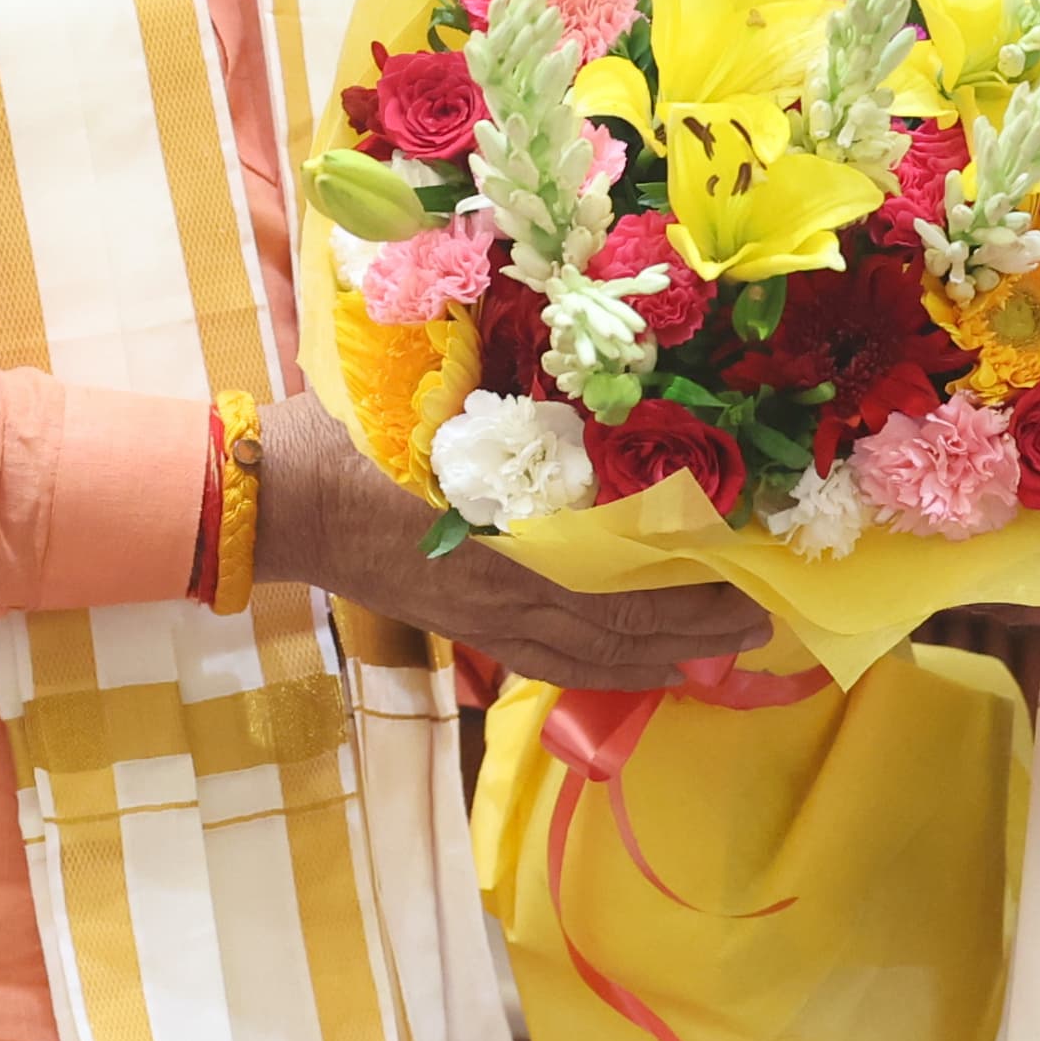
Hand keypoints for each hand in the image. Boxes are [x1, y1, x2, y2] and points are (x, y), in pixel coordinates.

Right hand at [250, 394, 774, 689]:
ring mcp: (480, 619)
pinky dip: (608, 669)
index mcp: (499, 539)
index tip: (742, 563)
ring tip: (726, 649)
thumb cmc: (353, 434)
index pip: (613, 578)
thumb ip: (513, 399)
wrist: (277, 496)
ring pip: (588, 656)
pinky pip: (550, 661)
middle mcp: (500, 593)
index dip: (681, 582)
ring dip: (662, 656)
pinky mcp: (464, 628)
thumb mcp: (436, 402)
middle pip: (616, 628)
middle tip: (763, 617)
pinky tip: (648, 667)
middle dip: (695, 628)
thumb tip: (593, 371)